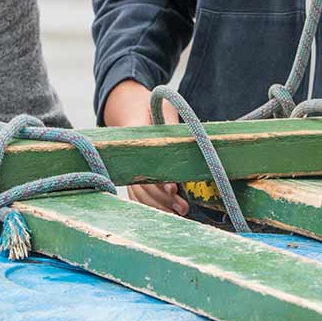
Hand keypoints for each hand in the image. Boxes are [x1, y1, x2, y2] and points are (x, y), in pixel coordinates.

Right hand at [101, 79, 188, 215]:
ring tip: (180, 212)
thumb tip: (192, 138)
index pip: (145, 165)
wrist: (131, 109)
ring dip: (159, 207)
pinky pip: (139, 196)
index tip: (173, 188)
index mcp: (135, 140)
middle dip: (162, 199)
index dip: (158, 180)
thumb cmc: (151, 108)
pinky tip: (168, 213)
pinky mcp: (134, 177)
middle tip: (183, 207)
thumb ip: (172, 123)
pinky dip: (151, 206)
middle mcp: (129, 158)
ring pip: (140, 195)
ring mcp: (130, 169)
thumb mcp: (162, 109)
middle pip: (142, 186)